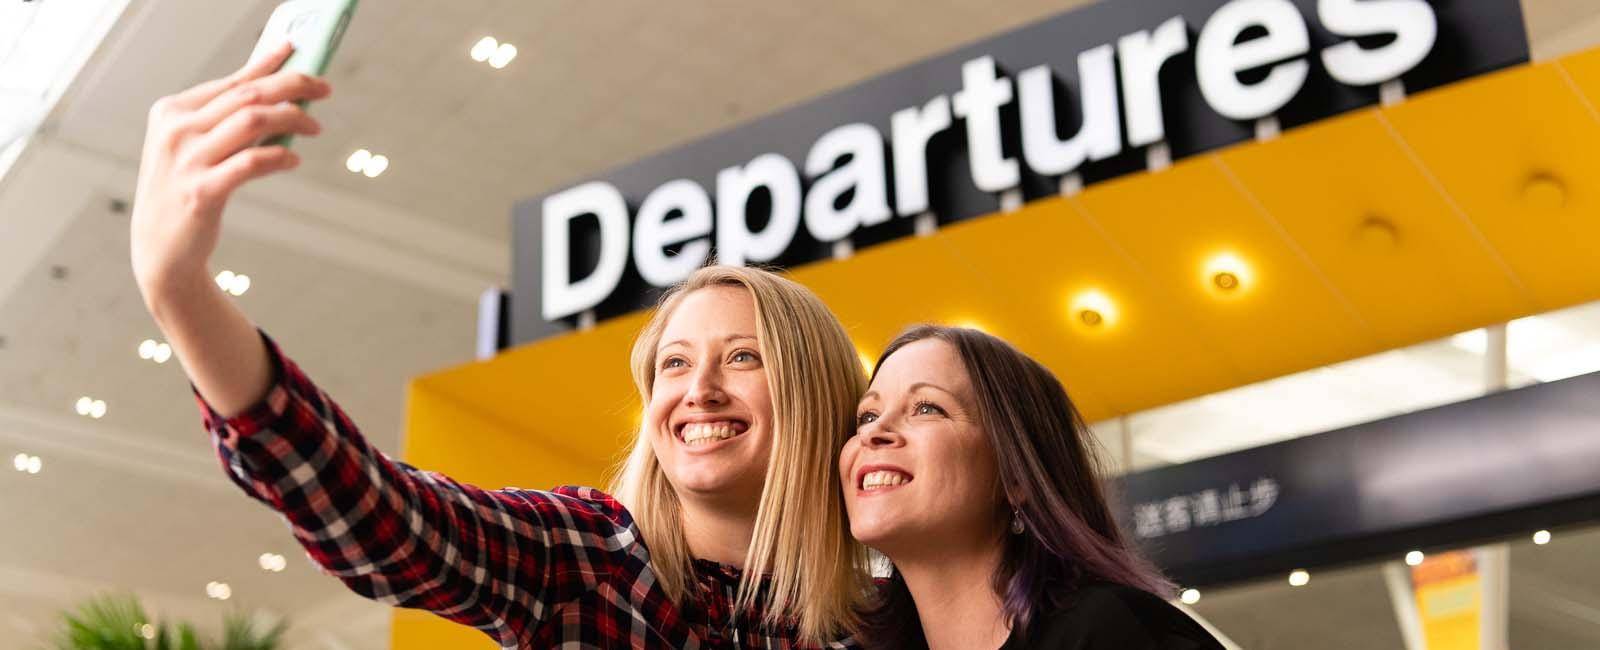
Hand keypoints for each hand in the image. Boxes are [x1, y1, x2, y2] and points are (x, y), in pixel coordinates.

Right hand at [130, 41, 330, 309]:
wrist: (161, 250)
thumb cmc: (188, 191)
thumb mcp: (196, 147)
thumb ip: (228, 119)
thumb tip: (278, 91)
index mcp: (172, 111)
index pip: (232, 80)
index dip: (269, 63)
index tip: (299, 51)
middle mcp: (176, 130)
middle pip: (247, 94)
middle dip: (292, 85)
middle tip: (324, 87)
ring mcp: (187, 161)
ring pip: (252, 120)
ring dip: (292, 117)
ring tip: (315, 125)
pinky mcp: (201, 193)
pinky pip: (250, 163)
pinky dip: (279, 157)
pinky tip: (293, 159)